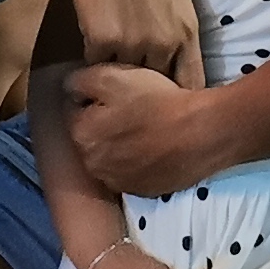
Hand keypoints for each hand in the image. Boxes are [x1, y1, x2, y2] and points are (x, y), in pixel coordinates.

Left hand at [62, 63, 219, 200]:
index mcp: (81, 135)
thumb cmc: (155, 101)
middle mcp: (93, 165)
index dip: (95, 99)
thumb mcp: (112, 76)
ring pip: (110, 156)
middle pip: (92, 137)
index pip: (76, 112)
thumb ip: (80, 81)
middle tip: (132, 108)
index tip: (116, 93)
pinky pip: (131, 172)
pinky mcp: (142, 192)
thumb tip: (69, 88)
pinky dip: (137, 161)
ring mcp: (118, 182)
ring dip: (119, 145)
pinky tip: (155, 147)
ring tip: (145, 128)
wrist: (201, 133)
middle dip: (104, 124)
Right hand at [66, 0, 206, 84]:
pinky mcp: (103, 40)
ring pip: (123, 78)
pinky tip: (93, 39)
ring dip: (115, 75)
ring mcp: (134, 43)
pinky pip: (97, 64)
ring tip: (108, 66)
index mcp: (187, 33)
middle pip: (155, 86)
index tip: (166, 99)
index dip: (178, 96)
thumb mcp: (177, 0)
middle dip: (143, 89)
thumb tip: (177, 64)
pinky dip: (94, 58)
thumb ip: (180, 35)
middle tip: (131, 89)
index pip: (192, 84)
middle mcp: (165, 43)